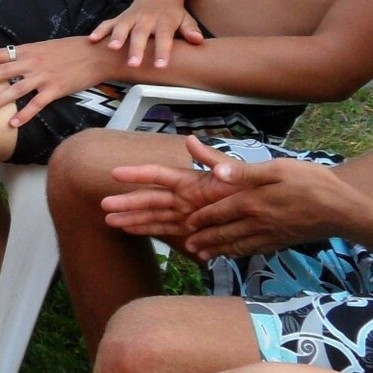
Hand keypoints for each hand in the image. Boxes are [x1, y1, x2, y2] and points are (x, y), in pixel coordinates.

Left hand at [0, 36, 113, 127]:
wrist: (97, 54)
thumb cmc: (70, 50)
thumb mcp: (44, 47)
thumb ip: (25, 55)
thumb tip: (7, 61)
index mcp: (28, 50)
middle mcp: (33, 62)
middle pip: (2, 71)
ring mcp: (44, 77)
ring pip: (17, 89)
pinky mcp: (56, 89)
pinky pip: (37, 104)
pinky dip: (25, 115)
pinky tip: (13, 124)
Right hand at [87, 0, 204, 68]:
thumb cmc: (172, 13)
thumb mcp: (186, 19)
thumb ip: (190, 30)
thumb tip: (198, 41)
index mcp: (164, 22)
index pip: (164, 38)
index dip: (162, 51)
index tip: (161, 65)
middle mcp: (147, 19)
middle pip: (141, 34)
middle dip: (136, 49)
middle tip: (133, 64)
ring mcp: (131, 18)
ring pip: (122, 27)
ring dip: (117, 38)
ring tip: (112, 49)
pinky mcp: (120, 18)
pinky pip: (108, 23)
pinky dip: (100, 31)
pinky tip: (92, 40)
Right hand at [102, 135, 247, 240]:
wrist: (267, 213)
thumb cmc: (252, 190)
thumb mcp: (239, 173)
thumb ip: (217, 160)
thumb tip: (192, 141)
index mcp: (191, 181)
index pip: (159, 175)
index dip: (138, 173)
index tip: (116, 173)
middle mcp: (183, 197)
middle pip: (150, 199)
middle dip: (127, 202)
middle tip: (104, 206)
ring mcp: (185, 214)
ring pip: (152, 216)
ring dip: (131, 219)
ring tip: (109, 221)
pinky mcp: (190, 230)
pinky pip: (164, 231)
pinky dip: (148, 231)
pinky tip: (130, 231)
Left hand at [184, 154, 360, 261]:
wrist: (344, 210)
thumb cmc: (312, 183)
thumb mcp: (277, 169)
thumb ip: (243, 172)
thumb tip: (215, 173)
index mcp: (251, 202)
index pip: (217, 212)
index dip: (200, 218)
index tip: (186, 223)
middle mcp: (256, 222)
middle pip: (223, 233)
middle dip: (203, 239)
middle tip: (187, 246)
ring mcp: (270, 235)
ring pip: (236, 245)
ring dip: (217, 250)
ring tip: (203, 256)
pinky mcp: (282, 242)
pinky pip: (254, 250)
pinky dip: (239, 254)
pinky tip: (234, 254)